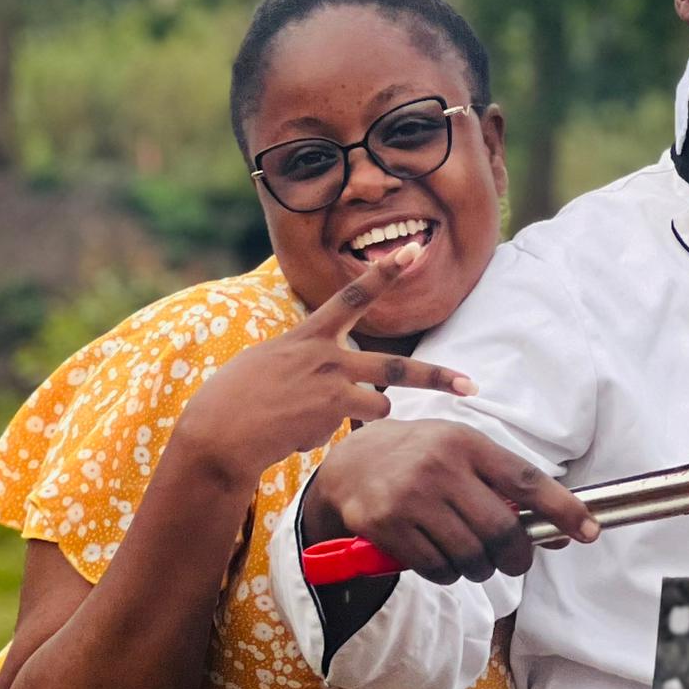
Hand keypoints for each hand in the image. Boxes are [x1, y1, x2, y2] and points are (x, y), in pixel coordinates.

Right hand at [175, 254, 477, 482]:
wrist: (217, 433)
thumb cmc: (231, 399)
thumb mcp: (266, 362)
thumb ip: (304, 359)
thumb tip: (330, 376)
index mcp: (309, 336)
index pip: (354, 295)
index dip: (386, 273)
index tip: (415, 251)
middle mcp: (326, 356)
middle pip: (396, 367)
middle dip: (437, 376)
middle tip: (471, 384)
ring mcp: (331, 387)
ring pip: (376, 406)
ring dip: (357, 415)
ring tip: (309, 417)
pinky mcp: (329, 417)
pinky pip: (344, 431)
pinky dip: (322, 436)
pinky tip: (289, 434)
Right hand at [301, 416, 598, 584]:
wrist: (352, 463)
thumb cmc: (422, 457)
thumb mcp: (461, 449)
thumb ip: (503, 482)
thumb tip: (556, 528)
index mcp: (467, 443)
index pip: (526, 480)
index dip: (563, 509)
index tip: (589, 531)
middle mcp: (440, 467)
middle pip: (501, 530)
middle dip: (517, 556)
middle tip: (516, 561)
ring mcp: (411, 498)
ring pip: (471, 556)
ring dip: (480, 568)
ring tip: (473, 558)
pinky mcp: (387, 526)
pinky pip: (437, 569)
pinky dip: (449, 574)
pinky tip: (443, 560)